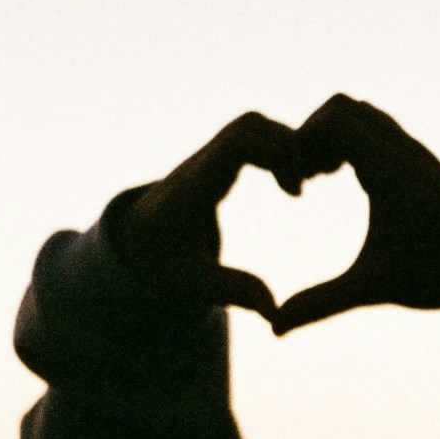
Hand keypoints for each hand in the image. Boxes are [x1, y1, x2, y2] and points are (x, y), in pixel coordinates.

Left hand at [113, 112, 319, 323]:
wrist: (136, 242)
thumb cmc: (162, 263)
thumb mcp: (194, 284)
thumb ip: (233, 291)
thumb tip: (275, 314)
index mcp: (195, 187)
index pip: (237, 144)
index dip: (277, 157)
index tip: (296, 193)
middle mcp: (202, 163)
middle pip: (249, 124)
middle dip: (287, 147)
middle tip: (303, 188)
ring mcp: (209, 156)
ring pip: (254, 124)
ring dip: (285, 147)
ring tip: (300, 187)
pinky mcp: (219, 158)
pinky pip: (254, 135)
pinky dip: (279, 151)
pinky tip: (291, 187)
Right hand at [268, 95, 439, 334]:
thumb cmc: (439, 278)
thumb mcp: (373, 289)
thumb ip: (320, 304)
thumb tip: (274, 330)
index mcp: (391, 172)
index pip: (335, 117)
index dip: (302, 141)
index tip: (299, 184)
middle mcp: (404, 152)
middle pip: (343, 106)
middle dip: (313, 134)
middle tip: (306, 178)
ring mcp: (415, 151)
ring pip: (363, 113)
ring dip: (335, 135)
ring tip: (323, 178)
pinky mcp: (420, 159)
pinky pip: (380, 127)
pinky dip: (356, 140)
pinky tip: (348, 180)